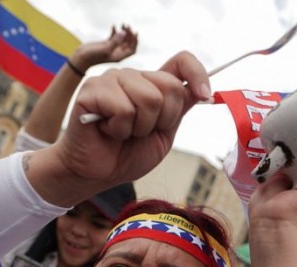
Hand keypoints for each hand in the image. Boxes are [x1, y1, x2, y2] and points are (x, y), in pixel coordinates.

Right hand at [33, 52, 209, 201]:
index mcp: (151, 84)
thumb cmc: (127, 155)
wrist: (96, 174)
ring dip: (139, 127)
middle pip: (170, 86)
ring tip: (122, 132)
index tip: (205, 95)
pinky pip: (124, 109)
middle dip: (163, 119)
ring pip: (149, 98)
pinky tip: (106, 131)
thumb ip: (179, 109)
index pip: (181, 61)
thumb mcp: (163, 134)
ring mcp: (111, 79)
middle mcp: (132, 76)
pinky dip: (119, 129)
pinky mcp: (92, 90)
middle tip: (140, 132)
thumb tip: (202, 91)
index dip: (197, 73)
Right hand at [72, 24, 138, 71]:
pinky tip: (113, 26)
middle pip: (128, 43)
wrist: (81, 58)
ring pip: (122, 39)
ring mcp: (112, 48)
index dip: (135, 41)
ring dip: (124, 31)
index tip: (134, 32)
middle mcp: (117, 53)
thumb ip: (115, 41)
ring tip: (122, 24)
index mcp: (119, 57)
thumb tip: (124, 32)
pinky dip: (115, 31)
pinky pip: (114, 36)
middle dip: (130, 34)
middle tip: (127, 26)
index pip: (132, 50)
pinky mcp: (106, 43)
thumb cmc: (93, 56)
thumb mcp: (105, 49)